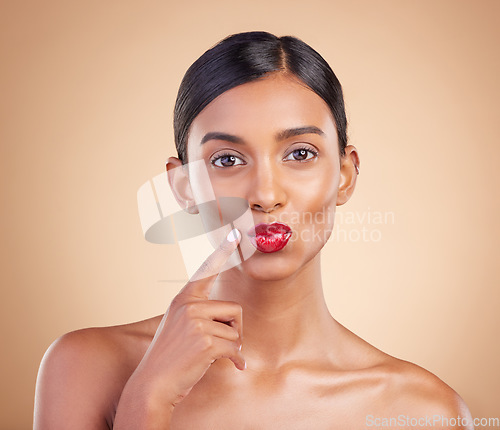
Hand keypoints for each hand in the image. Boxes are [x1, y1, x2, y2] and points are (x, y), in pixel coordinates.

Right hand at [132, 228, 244, 408]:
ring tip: (210, 356)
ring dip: (231, 347)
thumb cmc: (170, 358)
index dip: (221, 252)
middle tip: (217, 345)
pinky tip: (231, 367)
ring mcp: (196, 322)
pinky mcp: (205, 340)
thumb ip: (201, 316)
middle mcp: (189, 306)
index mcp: (183, 300)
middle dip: (233, 330)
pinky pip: (235, 348)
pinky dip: (236, 361)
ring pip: (236, 331)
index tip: (234, 234)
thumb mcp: (181, 328)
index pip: (205, 271)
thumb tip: (235, 321)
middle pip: (234, 310)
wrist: (153, 385)